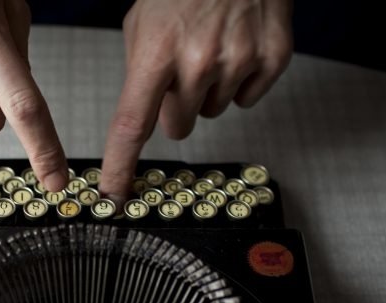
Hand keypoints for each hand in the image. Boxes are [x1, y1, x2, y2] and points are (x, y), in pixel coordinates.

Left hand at [100, 0, 293, 204]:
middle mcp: (198, 61)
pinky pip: (247, 99)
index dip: (120, 165)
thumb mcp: (143, 22)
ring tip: (211, 47)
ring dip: (208, 90)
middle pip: (178, 126)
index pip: (132, 124)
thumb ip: (141, 73)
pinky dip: (241, 81)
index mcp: (157, 52)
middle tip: (182, 69)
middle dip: (176, 107)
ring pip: (212, 111)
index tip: (113, 196)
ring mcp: (238, 60)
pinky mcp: (272, 59)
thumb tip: (145, 121)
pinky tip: (237, 47)